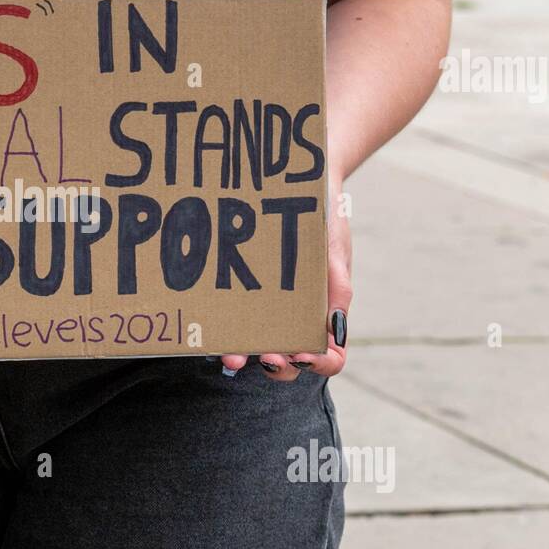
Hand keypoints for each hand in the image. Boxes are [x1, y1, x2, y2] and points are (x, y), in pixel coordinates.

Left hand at [220, 184, 350, 381]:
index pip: (330, 357)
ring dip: (245, 357)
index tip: (303, 354)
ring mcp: (269, 308)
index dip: (319, 365)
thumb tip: (335, 329)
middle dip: (277, 367)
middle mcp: (297, 318)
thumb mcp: (336, 252)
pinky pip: (233, 319)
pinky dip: (224, 330)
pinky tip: (211, 329)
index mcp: (327, 314)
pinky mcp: (243, 293)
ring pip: (257, 346)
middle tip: (265, 357)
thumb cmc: (326, 219)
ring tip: (230, 356)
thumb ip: (337, 289)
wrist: (302, 181)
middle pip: (289, 361)